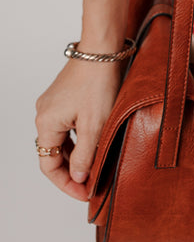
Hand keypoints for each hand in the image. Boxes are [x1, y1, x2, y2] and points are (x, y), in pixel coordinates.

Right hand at [35, 59, 122, 200]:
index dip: (67, 183)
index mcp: (46, 123)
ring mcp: (53, 104)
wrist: (102, 48)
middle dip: (72, 171)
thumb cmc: (98, 82)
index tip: (85, 193)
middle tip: (92, 183)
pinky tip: (94, 143)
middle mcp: (44, 114)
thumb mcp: (94, 124)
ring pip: (61, 140)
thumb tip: (79, 177)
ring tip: (95, 166)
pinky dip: (78, 138)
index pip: (49, 166)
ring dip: (76, 155)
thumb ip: (85, 155)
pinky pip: (67, 125)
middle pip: (53, 153)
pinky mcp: (64, 96)